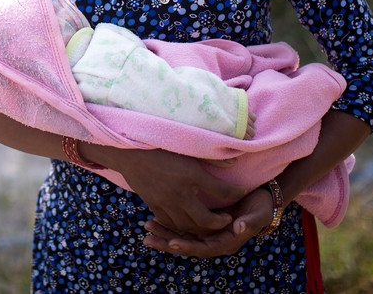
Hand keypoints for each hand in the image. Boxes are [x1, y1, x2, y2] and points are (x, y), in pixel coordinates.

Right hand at [84, 145, 247, 236]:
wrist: (128, 152)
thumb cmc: (159, 145)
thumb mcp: (187, 146)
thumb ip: (211, 156)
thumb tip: (233, 163)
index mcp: (191, 175)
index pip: (222, 191)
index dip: (237, 192)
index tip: (244, 191)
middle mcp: (180, 193)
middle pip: (206, 219)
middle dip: (220, 222)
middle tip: (228, 217)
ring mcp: (166, 202)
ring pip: (189, 226)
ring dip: (202, 228)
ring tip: (210, 223)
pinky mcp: (154, 206)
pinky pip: (172, 224)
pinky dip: (182, 227)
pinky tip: (188, 223)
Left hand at [142, 186, 273, 257]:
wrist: (263, 199)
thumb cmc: (262, 206)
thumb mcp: (260, 213)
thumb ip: (250, 222)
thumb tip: (239, 227)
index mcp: (227, 242)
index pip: (203, 248)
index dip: (188, 246)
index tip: (172, 242)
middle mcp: (215, 240)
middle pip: (188, 245)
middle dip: (167, 242)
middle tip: (148, 238)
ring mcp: (208, 233)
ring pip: (183, 236)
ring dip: (165, 233)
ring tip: (147, 228)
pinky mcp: (204, 223)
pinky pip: (184, 226)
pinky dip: (170, 224)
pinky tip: (156, 218)